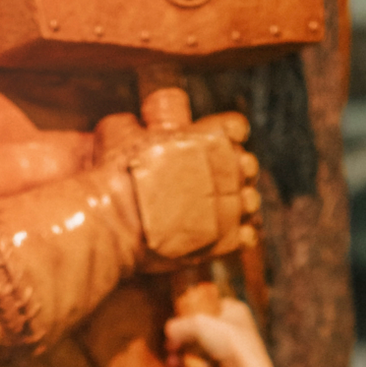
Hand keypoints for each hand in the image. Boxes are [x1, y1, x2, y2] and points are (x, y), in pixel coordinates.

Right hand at [125, 113, 262, 265]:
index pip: (236, 128)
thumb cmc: (115, 176)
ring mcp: (228, 208)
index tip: (214, 144)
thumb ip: (136, 125)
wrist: (115, 224)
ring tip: (215, 209)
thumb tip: (136, 124)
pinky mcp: (224, 241)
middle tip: (212, 179)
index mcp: (207, 140)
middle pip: (247, 165)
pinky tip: (221, 234)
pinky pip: (246, 236)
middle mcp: (226, 172)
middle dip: (235, 170)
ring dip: (238, 203)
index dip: (227, 134)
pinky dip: (238, 235)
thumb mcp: (118, 132)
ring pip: (250, 201)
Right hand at [165, 296, 283, 366]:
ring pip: (200, 350)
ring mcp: (231, 350)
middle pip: (200, 331)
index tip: (176, 324)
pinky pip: (205, 366)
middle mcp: (235, 328)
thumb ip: (180, 324)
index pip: (208, 306)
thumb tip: (169, 331)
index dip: (190, 314)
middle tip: (169, 348)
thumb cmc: (229, 342)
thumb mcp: (199, 324)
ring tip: (172, 364)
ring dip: (183, 356)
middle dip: (181, 340)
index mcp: (234, 310)